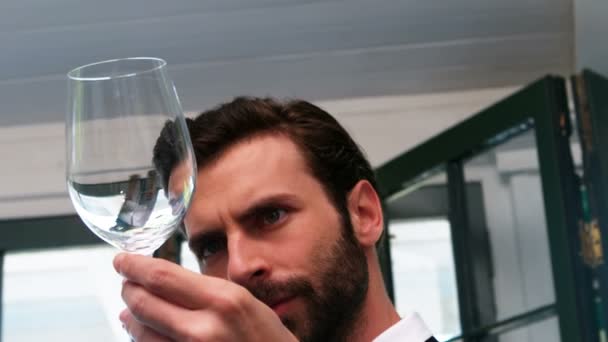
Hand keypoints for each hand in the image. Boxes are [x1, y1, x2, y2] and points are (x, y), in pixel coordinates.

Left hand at [113, 253, 297, 341]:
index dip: (134, 266)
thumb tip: (157, 285)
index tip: (122, 260)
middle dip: (128, 289)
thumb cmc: (266, 338)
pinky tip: (143, 333)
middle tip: (126, 282)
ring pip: (140, 331)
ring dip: (130, 317)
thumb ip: (203, 291)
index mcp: (224, 300)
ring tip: (131, 309)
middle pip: (144, 302)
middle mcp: (205, 328)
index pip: (162, 276)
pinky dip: (143, 338)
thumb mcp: (243, 302)